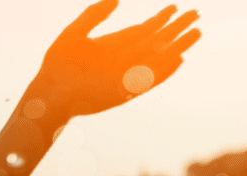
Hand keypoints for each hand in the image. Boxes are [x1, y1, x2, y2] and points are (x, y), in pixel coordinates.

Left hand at [33, 0, 199, 117]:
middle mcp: (124, 58)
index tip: (174, 7)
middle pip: (156, 40)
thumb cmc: (57, 66)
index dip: (160, 18)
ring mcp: (127, 75)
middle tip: (196, 13)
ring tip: (196, 32)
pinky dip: (165, 71)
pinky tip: (179, 59)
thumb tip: (115, 0)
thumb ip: (93, 16)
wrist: (49, 95)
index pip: (143, 29)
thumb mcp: (74, 34)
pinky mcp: (126, 91)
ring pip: (158, 58)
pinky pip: (150, 80)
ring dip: (177, 46)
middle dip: (176, 27)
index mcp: (114, 44)